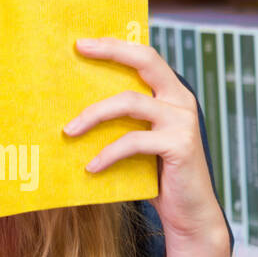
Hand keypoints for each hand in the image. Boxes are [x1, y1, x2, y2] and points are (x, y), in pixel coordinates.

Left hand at [62, 36, 224, 242]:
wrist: (188, 214)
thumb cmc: (157, 177)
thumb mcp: (140, 141)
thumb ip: (124, 121)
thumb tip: (76, 107)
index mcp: (172, 94)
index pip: (146, 57)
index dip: (116, 46)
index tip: (82, 42)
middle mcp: (181, 100)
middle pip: (145, 62)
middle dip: (111, 52)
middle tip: (79, 50)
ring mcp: (183, 121)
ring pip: (130, 102)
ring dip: (94, 114)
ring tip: (69, 131)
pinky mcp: (180, 145)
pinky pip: (133, 142)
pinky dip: (107, 154)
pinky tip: (90, 167)